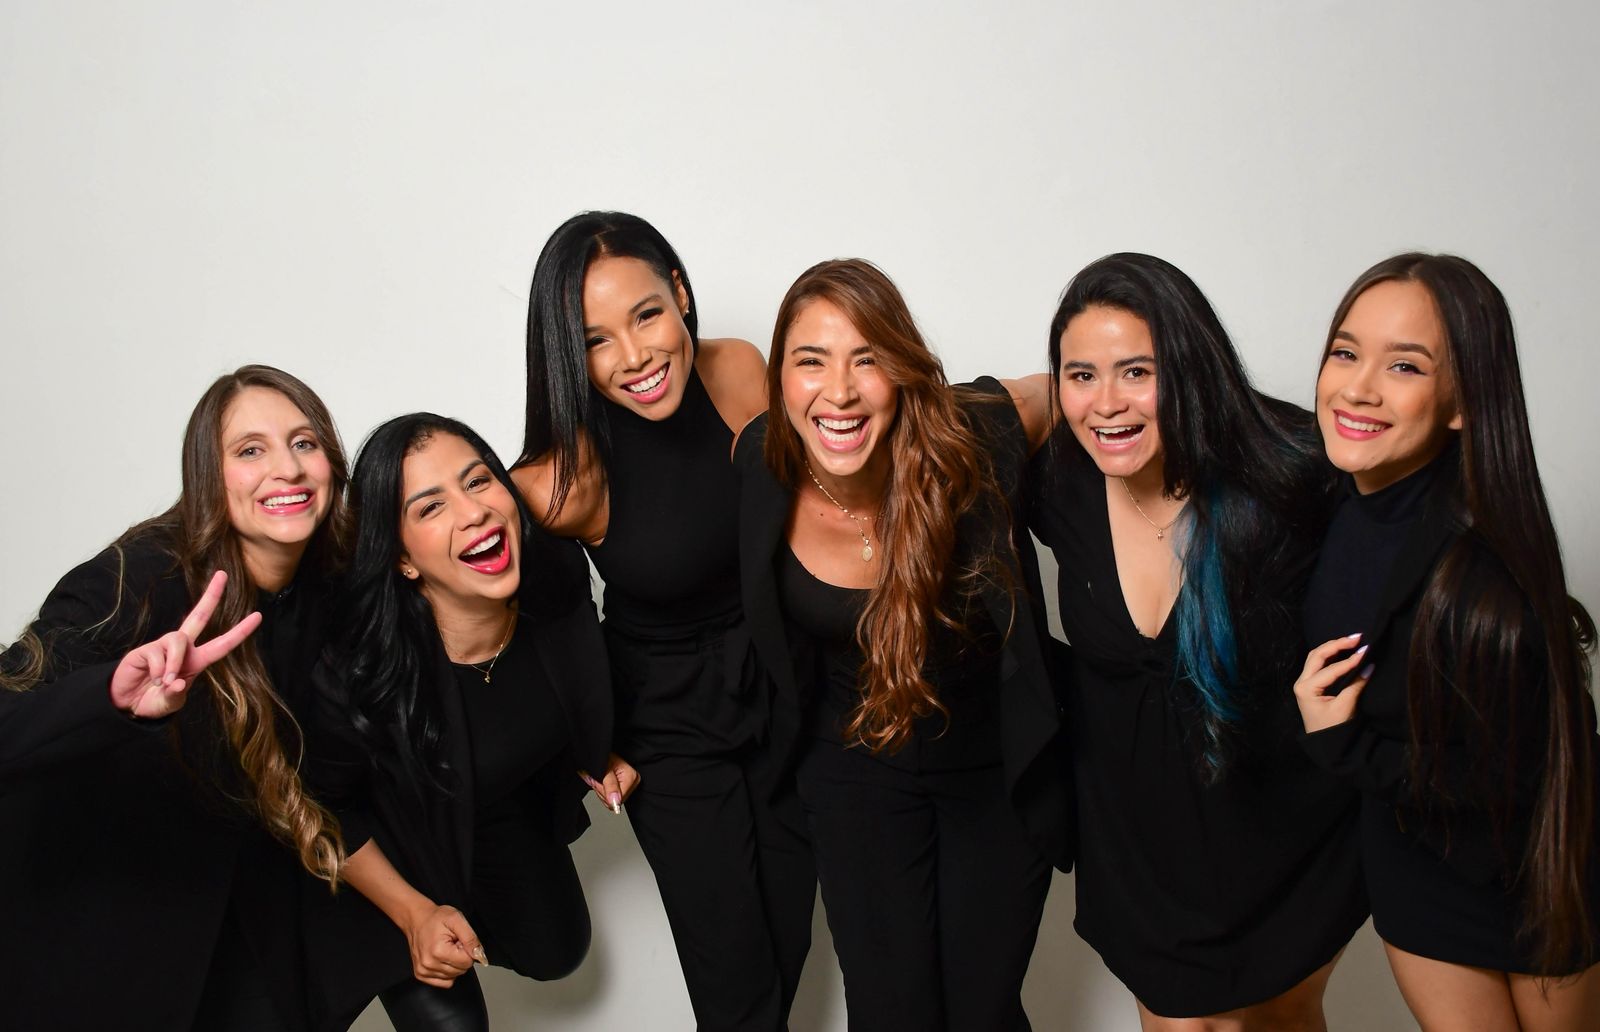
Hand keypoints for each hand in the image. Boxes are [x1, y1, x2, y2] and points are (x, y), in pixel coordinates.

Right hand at [108, 570, 262, 718]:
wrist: (126, 706)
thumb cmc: (153, 701)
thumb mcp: (169, 704)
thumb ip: (174, 696)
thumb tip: (177, 683)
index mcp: (196, 661)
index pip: (222, 644)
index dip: (240, 631)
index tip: (258, 616)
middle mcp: (182, 649)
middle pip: (198, 616)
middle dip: (211, 595)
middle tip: (223, 574)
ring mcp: (162, 647)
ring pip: (178, 639)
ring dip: (174, 663)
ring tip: (163, 682)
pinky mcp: (144, 650)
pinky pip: (157, 653)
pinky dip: (158, 670)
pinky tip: (152, 679)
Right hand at [402, 902, 484, 986]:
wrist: (416, 919)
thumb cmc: (435, 918)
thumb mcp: (457, 919)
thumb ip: (471, 938)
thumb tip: (480, 955)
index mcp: (439, 951)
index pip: (467, 962)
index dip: (467, 949)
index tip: (459, 941)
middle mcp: (429, 964)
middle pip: (461, 971)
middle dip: (461, 956)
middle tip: (452, 943)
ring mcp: (423, 971)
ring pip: (453, 976)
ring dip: (453, 964)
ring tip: (446, 949)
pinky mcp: (421, 975)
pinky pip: (444, 982)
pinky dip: (447, 972)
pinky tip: (442, 959)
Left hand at [581, 753, 640, 813]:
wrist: (598, 752)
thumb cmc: (603, 757)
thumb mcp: (604, 769)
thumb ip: (610, 786)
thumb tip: (616, 802)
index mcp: (632, 777)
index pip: (618, 799)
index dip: (605, 793)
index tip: (600, 781)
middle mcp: (633, 782)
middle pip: (614, 801)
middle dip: (602, 791)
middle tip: (599, 779)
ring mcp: (628, 786)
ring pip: (610, 801)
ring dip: (600, 791)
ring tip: (600, 778)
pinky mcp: (622, 788)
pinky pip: (610, 798)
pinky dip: (602, 791)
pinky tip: (602, 782)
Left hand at [1294, 633, 1373, 732]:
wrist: (1324, 743)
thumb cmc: (1333, 729)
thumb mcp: (1345, 708)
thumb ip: (1355, 685)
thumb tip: (1369, 665)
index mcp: (1306, 689)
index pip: (1330, 669)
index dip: (1349, 660)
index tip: (1366, 651)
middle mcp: (1301, 682)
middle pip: (1317, 655)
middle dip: (1337, 644)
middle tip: (1357, 638)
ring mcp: (1304, 682)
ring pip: (1316, 657)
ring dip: (1333, 647)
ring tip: (1351, 640)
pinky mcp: (1310, 684)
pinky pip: (1318, 664)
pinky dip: (1330, 655)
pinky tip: (1343, 650)